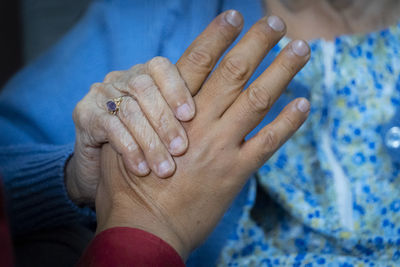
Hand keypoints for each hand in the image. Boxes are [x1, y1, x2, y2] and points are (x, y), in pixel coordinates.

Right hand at [96, 13, 309, 259]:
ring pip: (258, 99)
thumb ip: (148, 116)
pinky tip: (304, 103)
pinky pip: (268, 141)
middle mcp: (202, 122)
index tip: (236, 15)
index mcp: (173, 111)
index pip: (199, 60)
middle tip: (276, 22)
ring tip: (300, 50)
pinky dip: (288, 121)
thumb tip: (160, 99)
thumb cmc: (129, 184)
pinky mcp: (236, 172)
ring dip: (282, 71)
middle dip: (257, 42)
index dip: (218, 34)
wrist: (143, 227)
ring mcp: (222, 146)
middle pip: (235, 71)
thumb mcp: (128, 139)